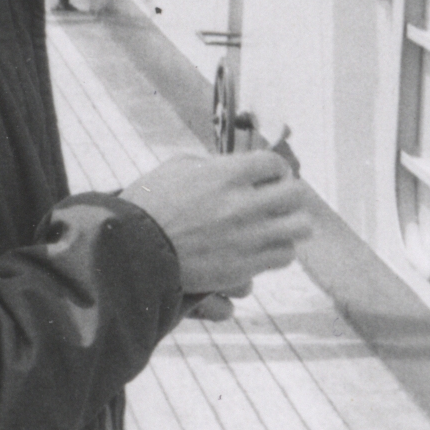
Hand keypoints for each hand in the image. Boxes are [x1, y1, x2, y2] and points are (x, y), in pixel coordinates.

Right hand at [119, 152, 311, 297]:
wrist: (130, 251)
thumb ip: (212, 164)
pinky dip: (279, 251)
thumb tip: (234, 167)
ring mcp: (246, 237)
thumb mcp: (176, 168)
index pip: (274, 163)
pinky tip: (266, 249)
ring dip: (290, 224)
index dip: (276, 168)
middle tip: (279, 200)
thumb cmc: (148, 206)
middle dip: (290, 194)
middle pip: (296, 193)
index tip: (272, 175)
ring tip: (278, 227)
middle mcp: (242, 204)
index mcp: (226, 175)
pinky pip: (283, 257)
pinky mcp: (244, 267)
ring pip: (298, 228)